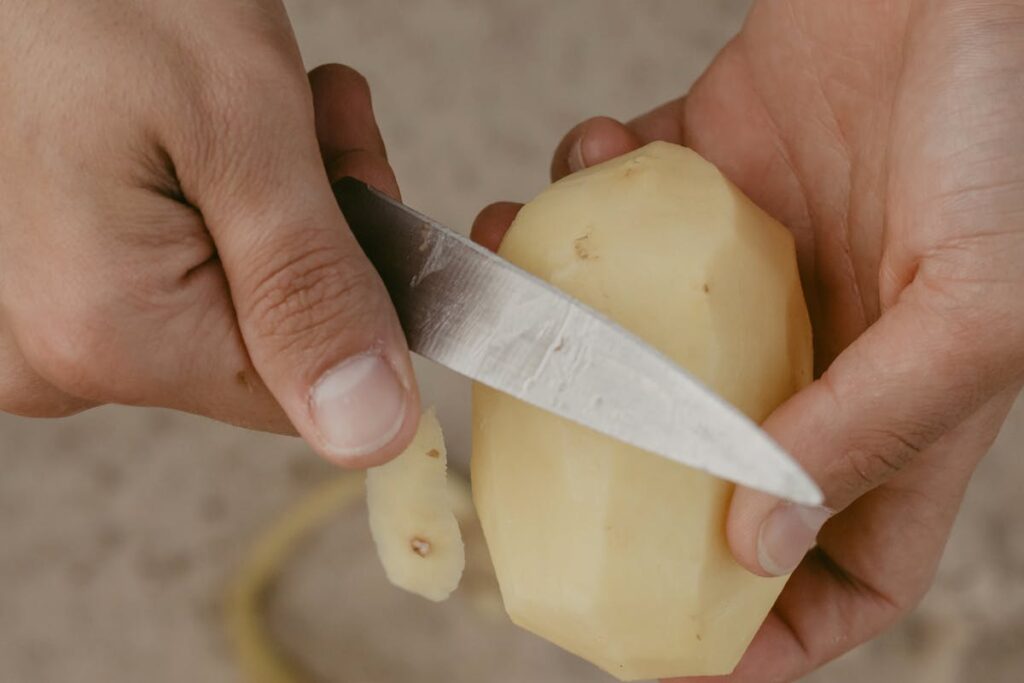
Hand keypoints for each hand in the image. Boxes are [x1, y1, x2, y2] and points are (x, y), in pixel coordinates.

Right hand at [0, 1, 418, 465]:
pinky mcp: (52, 278)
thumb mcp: (243, 134)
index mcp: (108, 335)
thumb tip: (372, 434)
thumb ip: (310, 295)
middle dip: (318, 230)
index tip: (355, 175)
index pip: (308, 390)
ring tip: (264, 106)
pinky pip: (173, 272)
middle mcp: (59, 353)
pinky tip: (214, 130)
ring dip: (279, 204)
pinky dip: (224, 202)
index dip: (360, 287)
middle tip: (311, 119)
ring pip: (232, 297)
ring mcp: (42, 318)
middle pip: (270, 340)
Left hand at [472, 1, 1023, 678]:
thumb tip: (758, 543)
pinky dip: (582, 194)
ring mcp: (758, 259)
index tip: (685, 656)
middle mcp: (824, 340)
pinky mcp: (712, 172)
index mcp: (907, 394)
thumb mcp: (979, 295)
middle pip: (716, 465)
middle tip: (536, 491)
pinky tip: (581, 160)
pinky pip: (623, 208)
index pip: (855, 560)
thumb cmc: (1004, 113)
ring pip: (643, 332)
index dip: (783, 628)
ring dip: (572, 321)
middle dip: (630, 489)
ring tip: (523, 288)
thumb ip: (876, 425)